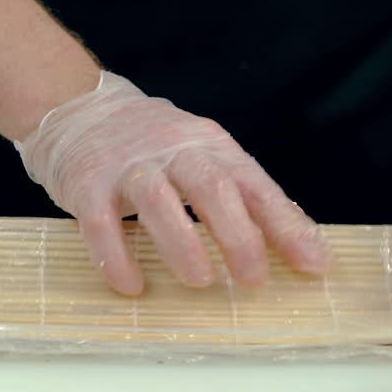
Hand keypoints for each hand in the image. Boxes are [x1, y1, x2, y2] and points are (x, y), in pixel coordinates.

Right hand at [14, 71, 329, 295]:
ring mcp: (128, 166)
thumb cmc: (152, 146)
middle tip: (253, 278)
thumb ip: (243, 196)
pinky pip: (100, 222)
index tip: (314, 265)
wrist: (77, 106)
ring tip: (200, 281)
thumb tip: (300, 246)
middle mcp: (172, 151)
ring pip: (157, 199)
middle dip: (237, 234)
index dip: (287, 225)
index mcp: (210, 146)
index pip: (256, 185)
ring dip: (181, 242)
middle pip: (211, 186)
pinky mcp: (87, 183)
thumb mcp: (202, 157)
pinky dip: (116, 255)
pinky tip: (131, 285)